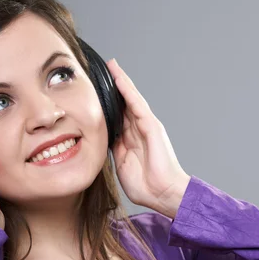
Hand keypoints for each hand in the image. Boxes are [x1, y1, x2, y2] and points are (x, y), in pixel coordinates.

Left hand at [106, 58, 189, 210]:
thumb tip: (104, 139)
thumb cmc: (146, 186)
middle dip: (115, 85)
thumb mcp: (121, 165)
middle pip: (125, 102)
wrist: (163, 194)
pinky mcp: (152, 127)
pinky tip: (119, 79)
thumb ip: (114, 150)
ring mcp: (147, 127)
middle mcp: (140, 130)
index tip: (95, 90)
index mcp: (132, 139)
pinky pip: (137, 105)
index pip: (118, 115)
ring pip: (131, 99)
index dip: (109, 102)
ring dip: (121, 81)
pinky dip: (128, 91)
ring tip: (112, 65)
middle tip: (103, 67)